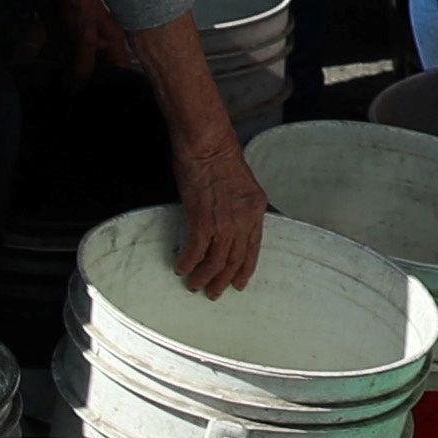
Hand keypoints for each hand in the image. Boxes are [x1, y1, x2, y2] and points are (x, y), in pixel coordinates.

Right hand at [170, 126, 266, 292]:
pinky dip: (188, 262)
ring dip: (203, 277)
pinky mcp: (204, 221)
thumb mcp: (241, 184)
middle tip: (213, 293)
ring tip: (193, 285)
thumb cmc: (220, 156)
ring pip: (215, 261)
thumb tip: (228, 220)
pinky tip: (180, 267)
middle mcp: (244, 220)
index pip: (253, 248)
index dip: (244, 268)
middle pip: (235, 260)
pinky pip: (196, 251)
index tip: (238, 283)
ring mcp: (225, 223)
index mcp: (256, 209)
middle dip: (223, 280)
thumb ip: (238, 205)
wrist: (208, 144)